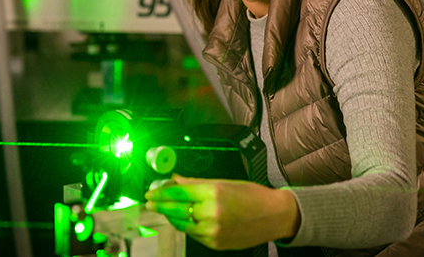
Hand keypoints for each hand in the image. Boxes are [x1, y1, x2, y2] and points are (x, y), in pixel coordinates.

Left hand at [144, 174, 299, 249]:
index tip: (150, 192)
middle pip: (175, 209)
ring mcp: (213, 230)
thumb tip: (175, 180)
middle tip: (149, 202)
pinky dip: (186, 226)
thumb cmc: (252, 196)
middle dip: (159, 205)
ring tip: (163, 210)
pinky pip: (193, 234)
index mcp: (213, 192)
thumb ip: (195, 183)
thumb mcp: (223, 183)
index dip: (160, 192)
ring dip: (171, 217)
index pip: (177, 192)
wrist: (274, 216)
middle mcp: (211, 212)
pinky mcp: (215, 243)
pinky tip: (183, 220)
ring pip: (182, 224)